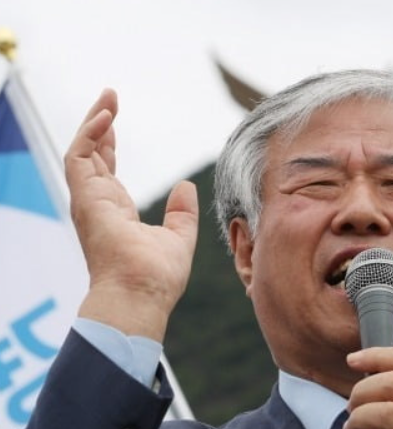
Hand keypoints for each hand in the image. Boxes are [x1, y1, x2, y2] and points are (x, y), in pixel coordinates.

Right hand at [65, 89, 198, 341]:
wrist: (142, 295)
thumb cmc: (157, 277)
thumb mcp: (179, 237)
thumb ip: (181, 212)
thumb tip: (186, 185)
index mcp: (115, 212)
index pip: (106, 170)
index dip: (108, 144)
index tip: (114, 121)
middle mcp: (97, 204)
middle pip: (92, 155)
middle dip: (99, 125)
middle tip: (110, 98)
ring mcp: (88, 200)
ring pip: (81, 151)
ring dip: (94, 122)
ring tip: (109, 97)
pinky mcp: (85, 198)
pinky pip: (79, 156)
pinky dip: (91, 133)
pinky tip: (108, 116)